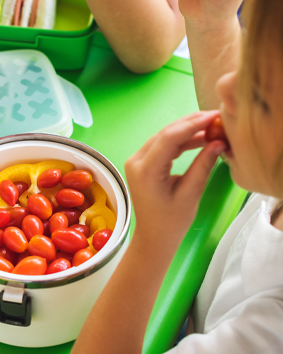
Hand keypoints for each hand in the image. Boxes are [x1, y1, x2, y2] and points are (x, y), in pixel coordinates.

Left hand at [124, 111, 226, 247]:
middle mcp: (136, 161)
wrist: (153, 236)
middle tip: (216, 118)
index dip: (193, 124)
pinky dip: (180, 140)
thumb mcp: (191, 193)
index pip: (170, 138)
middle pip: (165, 133)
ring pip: (163, 136)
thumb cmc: (171, 221)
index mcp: (146, 171)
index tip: (213, 117)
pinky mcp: (141, 163)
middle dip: (191, 123)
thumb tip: (218, 142)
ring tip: (213, 126)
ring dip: (187, 130)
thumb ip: (203, 165)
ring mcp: (136, 161)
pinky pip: (161, 145)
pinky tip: (200, 138)